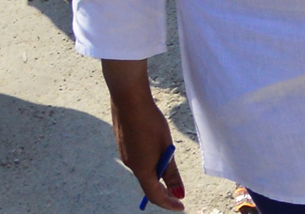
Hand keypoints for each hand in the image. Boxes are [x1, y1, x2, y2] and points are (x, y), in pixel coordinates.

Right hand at [101, 59, 184, 210]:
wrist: (129, 101)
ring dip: (157, 175)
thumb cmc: (151, 123)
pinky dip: (150, 164)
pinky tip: (157, 153)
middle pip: (149, 185)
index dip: (168, 203)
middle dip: (164, 191)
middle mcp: (131, 165)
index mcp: (142, 169)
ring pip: (144, 172)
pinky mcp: (124, 145)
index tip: (181, 207)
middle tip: (178, 193)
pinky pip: (139, 161)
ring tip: (170, 173)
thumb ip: (171, 172)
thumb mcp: (166, 148)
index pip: (155, 195)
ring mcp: (125, 155)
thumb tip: (178, 193)